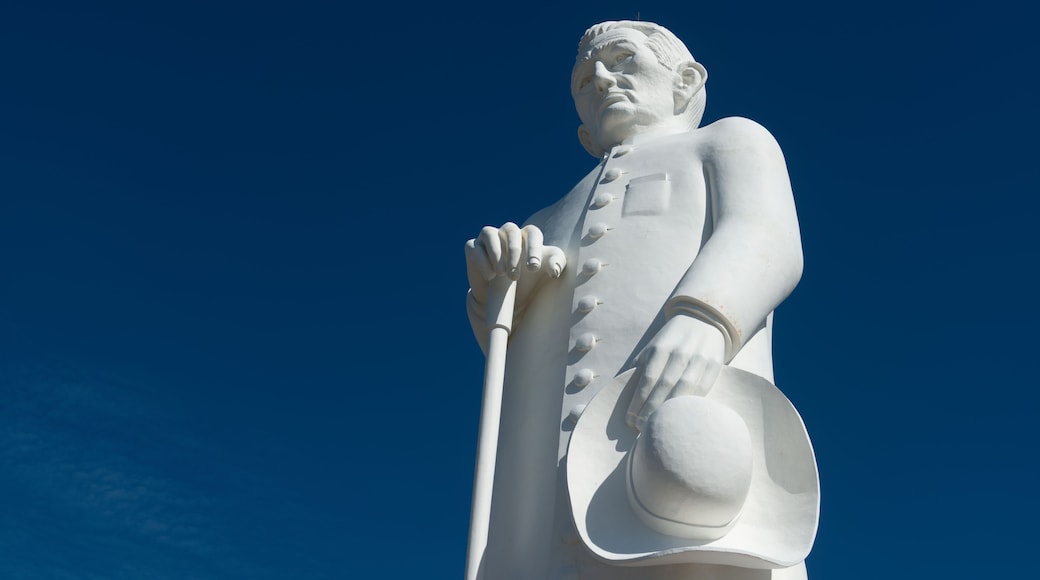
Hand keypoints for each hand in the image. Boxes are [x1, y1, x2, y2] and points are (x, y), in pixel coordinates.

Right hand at [464, 223, 565, 338]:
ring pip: (489, 232)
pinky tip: (490, 276)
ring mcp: (488, 239)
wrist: (504, 297)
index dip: (533, 248)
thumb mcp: (545, 272)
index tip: (533, 268)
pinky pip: (474, 247)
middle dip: (514, 252)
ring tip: (501, 273)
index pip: (531, 232)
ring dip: (496, 252)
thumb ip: (556, 265)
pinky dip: (482, 261)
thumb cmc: (528, 280)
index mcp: (526, 236)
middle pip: (510, 230)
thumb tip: (555, 270)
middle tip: (515, 276)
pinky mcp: (472, 248)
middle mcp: (507, 233)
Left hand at [626, 315, 724, 430]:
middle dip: (651, 409)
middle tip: (641, 427)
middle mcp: (681, 352)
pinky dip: (690, 405)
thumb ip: (642, 367)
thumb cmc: (671, 340)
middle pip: (665, 386)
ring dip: (670, 410)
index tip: (630, 418)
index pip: (648, 378)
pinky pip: (702, 389)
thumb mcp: (653, 347)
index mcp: (661, 347)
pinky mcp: (714, 365)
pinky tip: (680, 416)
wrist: (703, 320)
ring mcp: (700, 358)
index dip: (639, 400)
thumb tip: (628, 396)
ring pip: (685, 389)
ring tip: (659, 425)